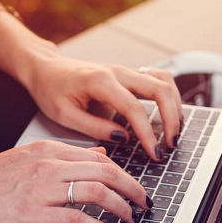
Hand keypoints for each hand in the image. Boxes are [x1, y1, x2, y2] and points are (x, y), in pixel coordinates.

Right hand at [0, 139, 150, 222]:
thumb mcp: (27, 157)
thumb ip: (62, 156)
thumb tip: (98, 154)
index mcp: (46, 150)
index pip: (99, 157)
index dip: (124, 174)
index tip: (135, 188)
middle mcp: (47, 165)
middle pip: (105, 171)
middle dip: (132, 189)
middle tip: (143, 204)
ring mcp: (40, 189)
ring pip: (96, 191)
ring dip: (120, 207)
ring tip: (129, 219)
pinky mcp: (33, 214)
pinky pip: (76, 218)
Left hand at [25, 56, 182, 160]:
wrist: (46, 69)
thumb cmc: (51, 90)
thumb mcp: (64, 115)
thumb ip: (94, 127)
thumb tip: (123, 138)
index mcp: (100, 81)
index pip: (134, 108)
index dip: (147, 133)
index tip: (154, 153)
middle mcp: (118, 72)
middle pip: (160, 89)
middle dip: (171, 119)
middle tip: (170, 145)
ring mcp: (126, 71)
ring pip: (164, 82)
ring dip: (175, 106)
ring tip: (172, 132)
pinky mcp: (129, 75)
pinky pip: (159, 79)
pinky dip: (169, 96)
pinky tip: (168, 114)